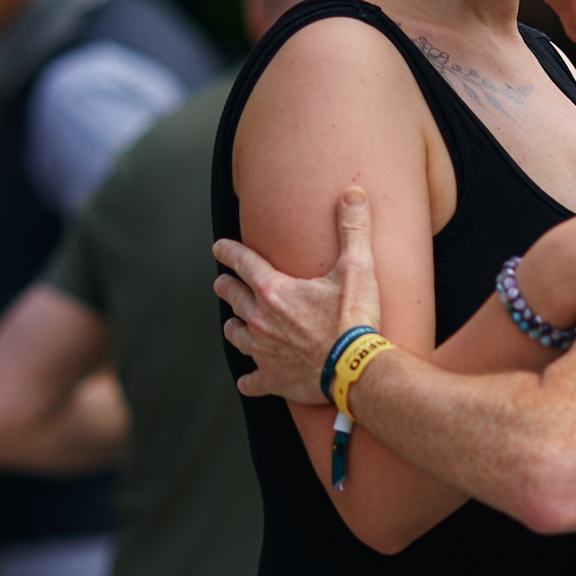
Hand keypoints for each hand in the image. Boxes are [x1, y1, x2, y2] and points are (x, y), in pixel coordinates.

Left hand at [215, 186, 384, 403]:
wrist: (355, 367)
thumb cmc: (354, 318)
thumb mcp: (357, 267)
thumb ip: (353, 229)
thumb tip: (353, 193)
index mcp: (274, 289)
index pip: (243, 263)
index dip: (229, 252)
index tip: (218, 248)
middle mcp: (261, 319)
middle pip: (233, 297)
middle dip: (227, 287)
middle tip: (222, 283)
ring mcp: (264, 351)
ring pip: (236, 335)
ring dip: (234, 326)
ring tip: (233, 323)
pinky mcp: (273, 379)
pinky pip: (252, 381)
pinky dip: (249, 380)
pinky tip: (248, 380)